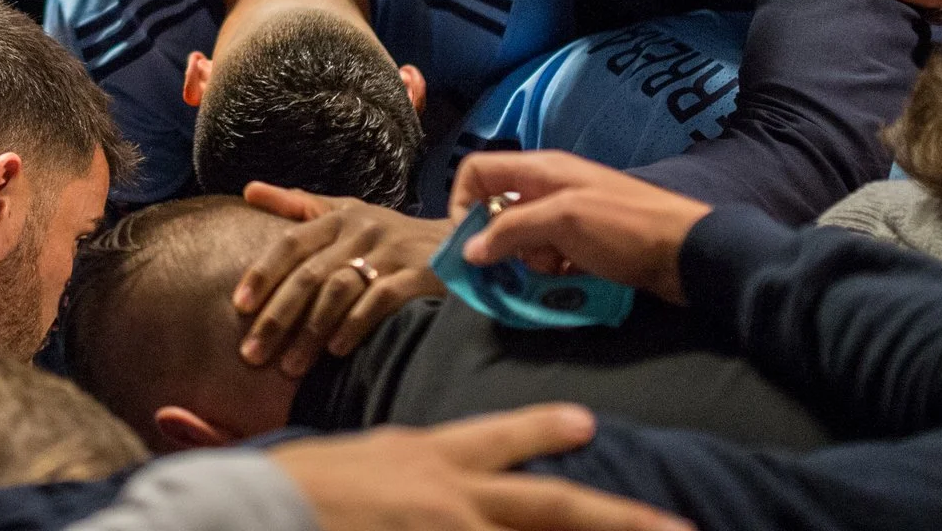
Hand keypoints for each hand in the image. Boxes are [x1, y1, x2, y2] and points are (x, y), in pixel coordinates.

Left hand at [232, 181, 448, 375]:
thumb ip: (298, 205)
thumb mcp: (346, 211)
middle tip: (252, 354)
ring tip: (288, 367)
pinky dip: (354, 326)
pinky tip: (335, 351)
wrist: (460, 242)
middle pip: (309, 275)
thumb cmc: (389, 234)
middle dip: (277, 318)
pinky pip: (379, 300)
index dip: (262, 273)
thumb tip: (248, 189)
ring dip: (310, 332)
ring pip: (339, 292)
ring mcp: (392, 251)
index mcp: (339, 217)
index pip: (291, 243)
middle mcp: (362, 230)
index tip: (238, 307)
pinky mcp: (419, 274)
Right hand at [271, 407, 690, 530]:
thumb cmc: (300, 489)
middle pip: (550, 508)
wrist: (259, 512)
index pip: (497, 438)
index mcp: (429, 459)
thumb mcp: (358, 464)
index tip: (588, 422)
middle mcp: (450, 496)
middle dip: (620, 520)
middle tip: (682, 527)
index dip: (543, 429)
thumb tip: (432, 469)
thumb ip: (407, 467)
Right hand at [451, 151, 711, 306]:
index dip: (463, 204)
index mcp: (540, 169)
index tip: (471, 244)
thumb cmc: (623, 228)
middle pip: (498, 210)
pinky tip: (574, 280)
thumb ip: (511, 231)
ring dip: (530, 261)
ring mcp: (569, 216)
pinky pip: (551, 256)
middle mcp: (549, 187)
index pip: (477, 172)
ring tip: (558, 272)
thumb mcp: (562, 221)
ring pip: (524, 239)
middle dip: (500, 242)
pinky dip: (554, 271)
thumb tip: (468, 250)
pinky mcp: (586, 243)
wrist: (688, 252)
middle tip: (518, 266)